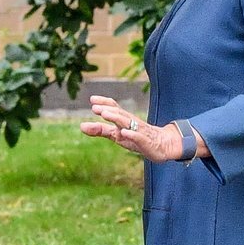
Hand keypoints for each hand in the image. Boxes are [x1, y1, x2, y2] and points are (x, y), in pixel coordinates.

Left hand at [80, 94, 200, 162]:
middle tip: (94, 108)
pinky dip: (131, 134)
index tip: (92, 99)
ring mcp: (138, 131)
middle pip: (119, 113)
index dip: (104, 102)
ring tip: (105, 114)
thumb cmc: (136, 138)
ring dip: (116, 117)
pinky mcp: (145, 141)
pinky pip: (138, 136)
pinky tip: (124, 133)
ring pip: (127, 122)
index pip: (114, 107)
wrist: (162, 145)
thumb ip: (100, 130)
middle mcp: (131, 122)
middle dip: (107, 110)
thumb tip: (81, 126)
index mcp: (124, 119)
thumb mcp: (116, 135)